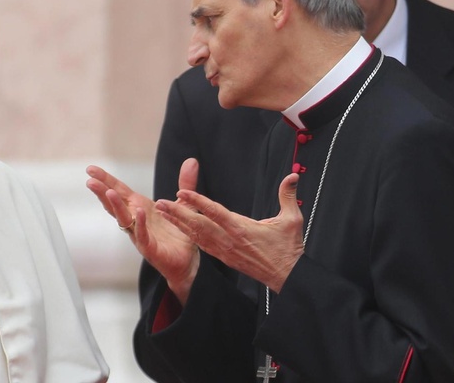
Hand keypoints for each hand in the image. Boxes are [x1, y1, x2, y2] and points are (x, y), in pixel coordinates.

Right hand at [86, 159, 201, 303]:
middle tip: (90, 180)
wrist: (187, 261)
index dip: (106, 180)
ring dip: (115, 206)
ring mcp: (140, 234)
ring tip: (108, 192)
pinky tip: (137, 211)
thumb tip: (192, 161)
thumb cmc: (180, 233)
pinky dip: (140, 223)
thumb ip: (186, 183)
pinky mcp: (150, 248)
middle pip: (115, 203)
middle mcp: (135, 220)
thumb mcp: (184, 204)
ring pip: (124, 219)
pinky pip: (142, 234)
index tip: (90, 169)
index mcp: (139, 207)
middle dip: (102, 192)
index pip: (119, 190)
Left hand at [154, 173, 303, 292]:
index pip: (214, 212)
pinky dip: (189, 235)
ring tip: (163, 212)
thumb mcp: (291, 220)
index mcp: (242, 229)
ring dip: (178, 223)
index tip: (181, 192)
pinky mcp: (224, 257)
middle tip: (160, 202)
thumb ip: (288, 196)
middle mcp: (229, 240)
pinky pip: (202, 244)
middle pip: (198, 224)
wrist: (287, 277)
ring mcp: (224, 250)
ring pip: (196, 235)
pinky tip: (179, 228)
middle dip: (177, 213)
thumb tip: (293, 176)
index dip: (197, 201)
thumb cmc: (289, 248)